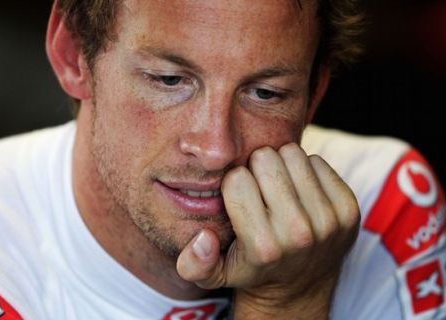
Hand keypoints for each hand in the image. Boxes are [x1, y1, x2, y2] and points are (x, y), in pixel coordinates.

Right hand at [177, 143, 359, 318]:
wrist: (300, 287)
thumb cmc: (253, 269)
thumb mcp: (215, 275)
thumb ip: (194, 262)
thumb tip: (204, 238)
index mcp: (263, 245)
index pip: (236, 178)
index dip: (233, 183)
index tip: (240, 198)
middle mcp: (298, 233)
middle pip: (265, 159)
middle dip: (256, 169)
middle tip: (259, 189)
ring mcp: (328, 220)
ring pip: (292, 154)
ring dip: (281, 167)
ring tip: (279, 188)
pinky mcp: (348, 209)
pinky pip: (317, 161)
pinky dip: (305, 171)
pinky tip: (300, 192)